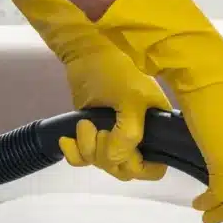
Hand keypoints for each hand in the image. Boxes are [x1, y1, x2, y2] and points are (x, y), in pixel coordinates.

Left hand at [1, 0, 171, 180]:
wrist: (87, 51)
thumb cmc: (116, 70)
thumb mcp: (130, 99)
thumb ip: (129, 134)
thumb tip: (117, 160)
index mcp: (156, 129)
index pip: (154, 168)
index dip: (137, 165)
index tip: (123, 148)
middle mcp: (137, 137)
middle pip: (125, 170)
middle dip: (108, 155)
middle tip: (99, 131)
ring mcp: (113, 137)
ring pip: (103, 165)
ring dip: (88, 150)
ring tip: (84, 124)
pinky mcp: (92, 135)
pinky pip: (83, 160)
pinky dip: (73, 154)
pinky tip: (67, 140)